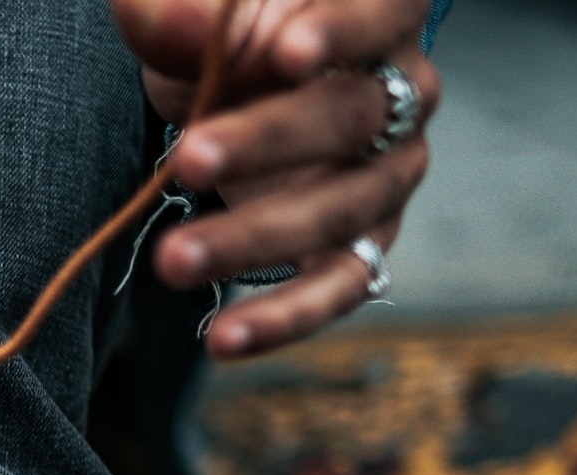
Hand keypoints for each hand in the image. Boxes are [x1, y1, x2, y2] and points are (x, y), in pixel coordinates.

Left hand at [115, 0, 439, 357]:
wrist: (223, 86)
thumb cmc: (221, 30)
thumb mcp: (194, 8)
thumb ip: (184, 11)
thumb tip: (176, 22)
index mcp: (379, 10)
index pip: (380, 11)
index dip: (340, 32)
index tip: (285, 52)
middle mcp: (403, 92)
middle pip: (353, 118)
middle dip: (267, 143)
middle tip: (190, 158)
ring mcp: (388, 173)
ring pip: (341, 210)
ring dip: (253, 239)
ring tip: (173, 260)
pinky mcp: (362, 241)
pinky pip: (339, 287)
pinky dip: (283, 318)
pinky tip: (223, 339)